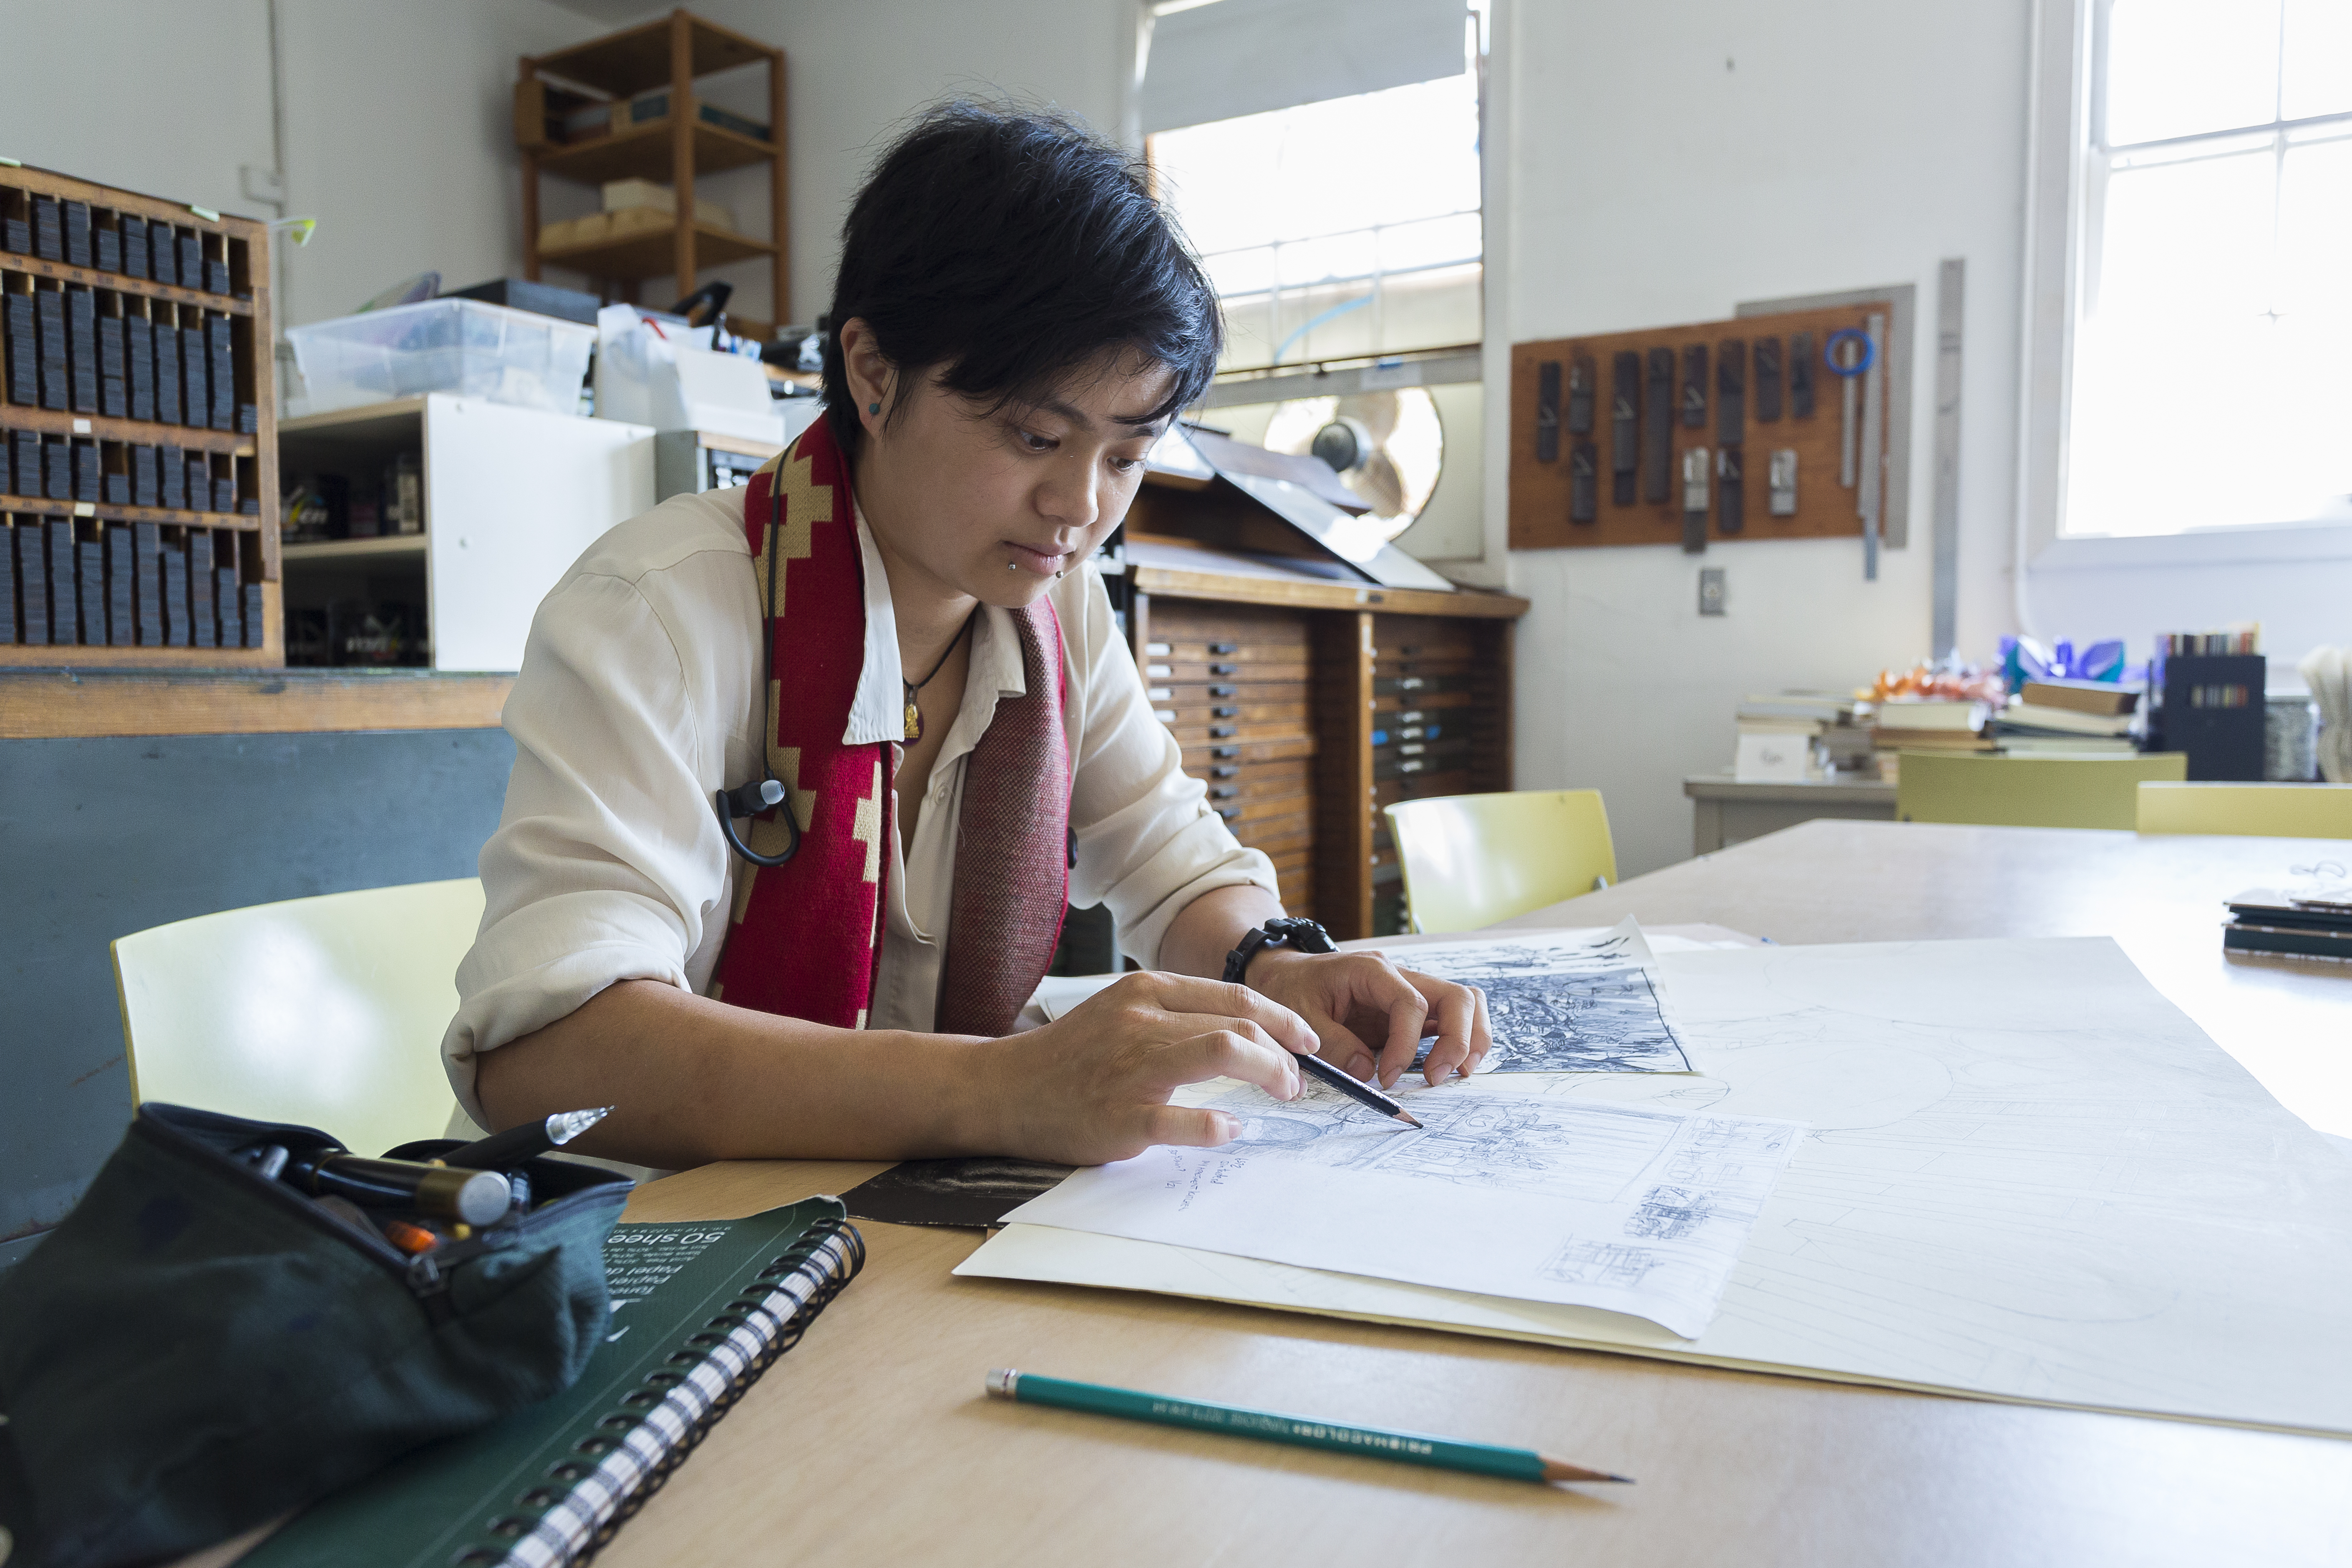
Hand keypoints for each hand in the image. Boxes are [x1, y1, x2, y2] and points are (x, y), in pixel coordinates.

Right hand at [978, 972, 1311, 1163]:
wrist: (1005, 1090)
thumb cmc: (1071, 1056)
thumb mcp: (1122, 1013)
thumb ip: (1175, 1015)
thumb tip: (1244, 1029)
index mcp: (1146, 991)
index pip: (1235, 994)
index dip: (1283, 1018)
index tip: (1306, 1040)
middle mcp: (1143, 1021)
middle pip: (1240, 1022)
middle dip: (1284, 1053)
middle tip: (1296, 1080)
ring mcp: (1132, 1068)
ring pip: (1224, 1051)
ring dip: (1269, 1074)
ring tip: (1282, 1095)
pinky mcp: (1122, 1117)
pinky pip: (1186, 1120)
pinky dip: (1219, 1125)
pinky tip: (1231, 1128)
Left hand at [1245, 947, 1490, 1089]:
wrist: (1286, 975)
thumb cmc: (1292, 990)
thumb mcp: (1299, 1016)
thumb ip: (1332, 1044)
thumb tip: (1367, 1071)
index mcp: (1372, 971)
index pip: (1411, 1004)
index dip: (1405, 1045)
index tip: (1386, 1078)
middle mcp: (1400, 977)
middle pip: (1457, 997)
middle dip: (1457, 1040)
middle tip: (1436, 1078)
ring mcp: (1410, 992)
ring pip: (1464, 1003)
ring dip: (1470, 1039)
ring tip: (1457, 1073)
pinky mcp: (1412, 1011)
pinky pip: (1450, 1019)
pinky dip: (1460, 1041)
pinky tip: (1449, 1067)